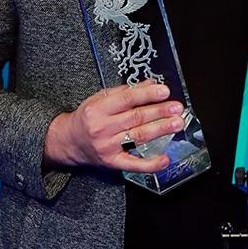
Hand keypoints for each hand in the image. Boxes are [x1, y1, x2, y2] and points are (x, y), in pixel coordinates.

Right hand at [43, 80, 183, 172]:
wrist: (69, 141)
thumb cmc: (87, 117)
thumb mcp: (100, 98)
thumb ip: (125, 92)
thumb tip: (150, 84)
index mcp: (99, 108)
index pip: (127, 99)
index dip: (147, 94)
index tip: (165, 91)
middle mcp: (102, 127)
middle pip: (136, 118)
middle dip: (159, 112)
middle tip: (177, 108)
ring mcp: (107, 146)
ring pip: (138, 136)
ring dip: (160, 130)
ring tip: (177, 124)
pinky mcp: (112, 162)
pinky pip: (133, 164)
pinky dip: (150, 164)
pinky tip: (165, 159)